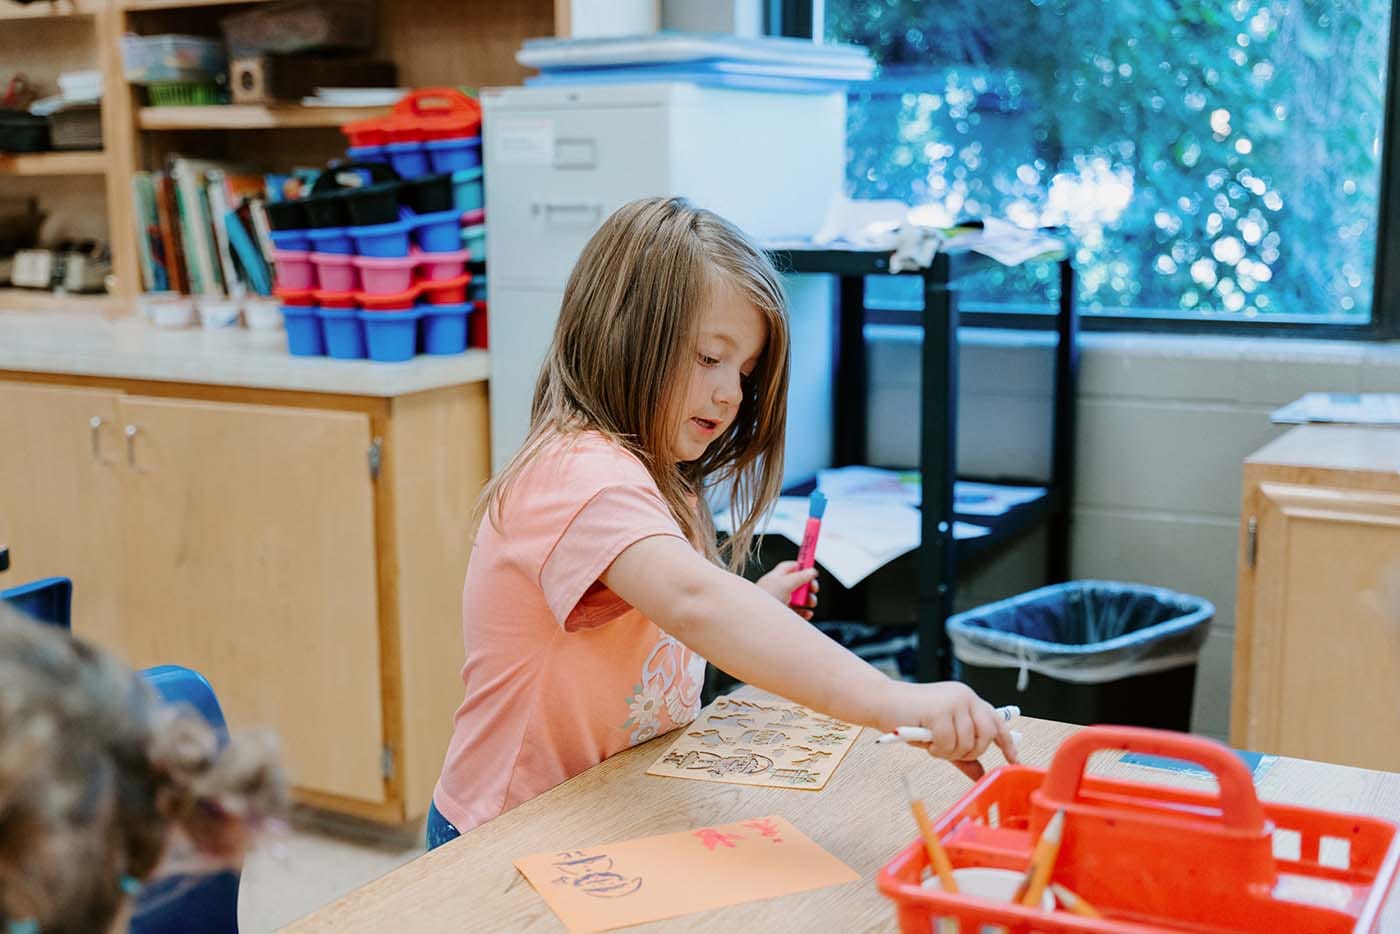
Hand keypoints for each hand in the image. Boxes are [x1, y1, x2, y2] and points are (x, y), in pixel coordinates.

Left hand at [754, 560, 818, 619]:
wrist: (754, 620)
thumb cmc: (762, 600)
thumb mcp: (784, 584)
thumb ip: (800, 576)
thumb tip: (811, 571)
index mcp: (775, 577)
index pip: (790, 567)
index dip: (801, 567)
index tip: (812, 569)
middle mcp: (778, 589)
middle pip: (798, 584)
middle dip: (808, 586)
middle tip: (813, 589)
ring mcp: (781, 602)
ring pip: (799, 599)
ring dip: (808, 600)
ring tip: (811, 602)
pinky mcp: (783, 615)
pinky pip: (798, 612)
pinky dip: (805, 612)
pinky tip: (807, 612)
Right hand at [877, 680, 1018, 780]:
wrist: (883, 702)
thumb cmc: (911, 718)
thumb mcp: (942, 737)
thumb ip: (962, 753)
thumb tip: (981, 774)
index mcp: (969, 700)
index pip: (997, 722)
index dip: (1007, 743)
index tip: (1014, 761)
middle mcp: (966, 697)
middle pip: (987, 734)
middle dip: (972, 751)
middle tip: (952, 753)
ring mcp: (954, 702)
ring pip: (967, 742)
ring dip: (949, 752)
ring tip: (934, 745)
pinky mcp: (940, 710)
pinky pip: (948, 742)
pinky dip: (938, 750)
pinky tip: (927, 743)